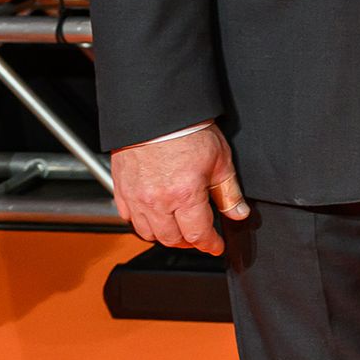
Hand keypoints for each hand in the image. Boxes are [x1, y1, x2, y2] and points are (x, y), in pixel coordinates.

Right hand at [110, 123, 247, 256]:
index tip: (216, 247)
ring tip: (179, 229)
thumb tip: (239, 213)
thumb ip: (229, 192)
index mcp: (185, 195)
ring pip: (148, 233)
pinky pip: (129, 219)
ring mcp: (136, 198)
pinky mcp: (121, 190)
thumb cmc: (188, 131)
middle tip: (200, 238)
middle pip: (172, 239)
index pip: (198, 234)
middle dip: (189, 243)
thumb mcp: (220, 160)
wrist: (156, 113)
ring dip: (165, 236)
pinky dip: (143, 223)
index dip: (210, 245)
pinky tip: (155, 216)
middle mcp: (157, 201)